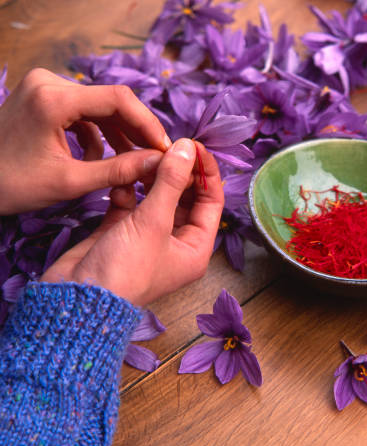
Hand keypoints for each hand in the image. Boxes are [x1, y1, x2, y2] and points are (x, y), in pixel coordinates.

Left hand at [0, 68, 170, 214]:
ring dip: (118, 134)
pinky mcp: (42, 96)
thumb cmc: (10, 185)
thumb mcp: (69, 182)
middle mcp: (49, 82)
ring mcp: (44, 86)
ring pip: (99, 106)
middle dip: (135, 130)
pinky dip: (96, 132)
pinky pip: (83, 110)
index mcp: (53, 98)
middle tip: (155, 156)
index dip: (148, 123)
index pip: (118, 99)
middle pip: (111, 100)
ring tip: (131, 162)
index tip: (165, 148)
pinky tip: (98, 157)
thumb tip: (159, 163)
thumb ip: (119, 171)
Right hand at [41, 139, 223, 305]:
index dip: (205, 172)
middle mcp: (176, 242)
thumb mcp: (154, 222)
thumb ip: (172, 181)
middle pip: (185, 197)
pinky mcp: (121, 231)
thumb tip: (188, 147)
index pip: (212, 201)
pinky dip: (127, 190)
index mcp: (195, 247)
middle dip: (177, 172)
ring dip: (151, 177)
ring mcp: (148, 236)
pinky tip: (121, 180)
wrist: (75, 300)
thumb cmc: (124, 269)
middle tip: (165, 147)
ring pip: (157, 197)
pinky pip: (131, 203)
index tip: (194, 145)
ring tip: (143, 157)